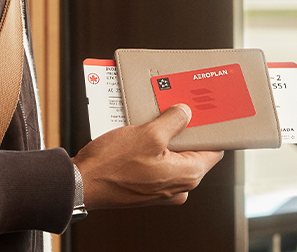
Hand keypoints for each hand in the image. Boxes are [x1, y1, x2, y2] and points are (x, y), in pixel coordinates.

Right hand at [71, 104, 224, 208]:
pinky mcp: (146, 187)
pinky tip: (141, 133)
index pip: (214, 150)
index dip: (211, 129)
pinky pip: (158, 162)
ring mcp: (162, 189)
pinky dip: (153, 148)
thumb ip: (173, 121)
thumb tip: (185, 113)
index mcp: (188, 175)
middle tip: (177, 108)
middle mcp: (179, 187)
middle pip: (193, 151)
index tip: (207, 113)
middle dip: (185, 130)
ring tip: (155, 118)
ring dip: (166, 137)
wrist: (82, 185)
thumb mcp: (148, 135)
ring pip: (173, 156)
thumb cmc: (113, 165)